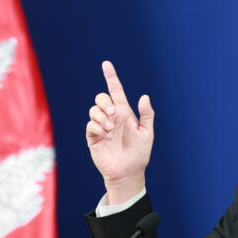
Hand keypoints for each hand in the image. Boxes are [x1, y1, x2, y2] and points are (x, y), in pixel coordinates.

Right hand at [86, 61, 154, 203]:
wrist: (128, 173)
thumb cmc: (139, 154)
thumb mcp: (147, 133)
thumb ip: (147, 115)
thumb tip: (144, 96)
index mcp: (124, 113)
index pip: (116, 91)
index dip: (111, 77)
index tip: (106, 64)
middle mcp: (111, 117)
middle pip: (101, 98)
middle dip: (105, 102)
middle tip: (113, 113)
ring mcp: (101, 127)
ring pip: (93, 110)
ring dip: (102, 116)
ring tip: (111, 129)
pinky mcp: (93, 137)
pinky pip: (90, 125)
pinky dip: (98, 128)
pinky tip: (106, 136)